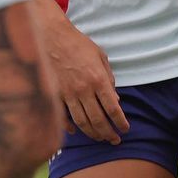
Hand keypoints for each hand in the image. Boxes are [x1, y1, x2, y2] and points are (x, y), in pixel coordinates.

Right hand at [41, 8, 128, 143]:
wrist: (52, 36)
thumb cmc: (78, 44)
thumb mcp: (100, 56)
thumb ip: (109, 78)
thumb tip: (115, 99)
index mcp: (98, 79)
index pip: (113, 108)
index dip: (120, 122)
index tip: (125, 129)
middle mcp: (84, 89)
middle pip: (98, 120)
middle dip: (109, 134)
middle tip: (114, 140)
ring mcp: (68, 94)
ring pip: (82, 123)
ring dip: (93, 134)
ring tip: (100, 138)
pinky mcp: (55, 94)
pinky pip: (63, 117)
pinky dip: (70, 128)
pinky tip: (76, 131)